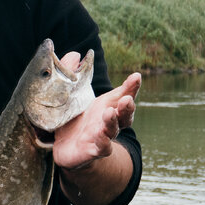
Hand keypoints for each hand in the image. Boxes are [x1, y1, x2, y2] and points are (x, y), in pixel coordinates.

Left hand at [53, 56, 140, 171]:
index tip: (136, 76)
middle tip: (127, 98)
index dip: (131, 86)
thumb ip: (74, 74)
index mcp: (108, 105)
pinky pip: (101, 147)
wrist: (67, 148)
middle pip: (124, 114)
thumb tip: (75, 54)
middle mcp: (110, 121)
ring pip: (113, 130)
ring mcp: (103, 136)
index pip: (123, 94)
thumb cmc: (75, 117)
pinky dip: (103, 141)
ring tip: (109, 112)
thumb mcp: (73, 94)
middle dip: (127, 106)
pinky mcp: (92, 151)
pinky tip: (101, 137)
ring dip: (113, 121)